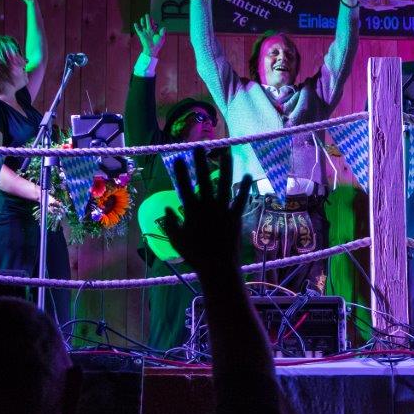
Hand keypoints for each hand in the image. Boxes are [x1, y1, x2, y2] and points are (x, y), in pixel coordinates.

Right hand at [132, 14, 165, 57]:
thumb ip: (162, 32)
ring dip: (142, 22)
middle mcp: (149, 32)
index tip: (155, 22)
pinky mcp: (141, 35)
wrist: (152, 49)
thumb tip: (164, 27)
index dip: (154, 23)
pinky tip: (135, 23)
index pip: (153, 26)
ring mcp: (145, 33)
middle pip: (148, 24)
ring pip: (143, 26)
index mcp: (154, 33)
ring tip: (142, 18)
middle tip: (147, 14)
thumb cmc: (157, 44)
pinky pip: (138, 30)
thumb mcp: (162, 37)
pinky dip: (136, 27)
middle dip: (148, 20)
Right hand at [161, 149, 248, 274]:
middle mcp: (207, 207)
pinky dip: (244, 188)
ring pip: (224, 185)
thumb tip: (166, 209)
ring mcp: (223, 211)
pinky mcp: (235, 217)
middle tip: (198, 147)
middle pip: (203, 180)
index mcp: (191, 211)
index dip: (180, 172)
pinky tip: (246, 176)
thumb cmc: (195, 256)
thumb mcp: (176, 240)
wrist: (217, 267)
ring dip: (225, 168)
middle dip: (200, 162)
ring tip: (226, 153)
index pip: (183, 187)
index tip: (177, 158)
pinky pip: (240, 200)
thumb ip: (170, 224)